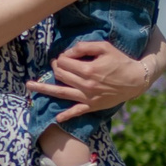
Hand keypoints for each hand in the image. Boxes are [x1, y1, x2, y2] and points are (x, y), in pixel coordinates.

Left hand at [32, 40, 155, 123]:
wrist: (136, 80)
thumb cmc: (120, 61)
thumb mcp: (105, 47)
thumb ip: (85, 47)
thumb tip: (68, 51)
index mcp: (87, 70)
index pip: (64, 63)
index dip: (62, 57)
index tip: (66, 56)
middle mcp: (85, 85)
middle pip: (60, 75)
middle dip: (55, 67)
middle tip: (57, 64)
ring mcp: (87, 97)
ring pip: (60, 93)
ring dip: (44, 89)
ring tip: (29, 86)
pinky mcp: (92, 106)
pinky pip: (76, 112)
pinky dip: (66, 116)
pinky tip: (56, 118)